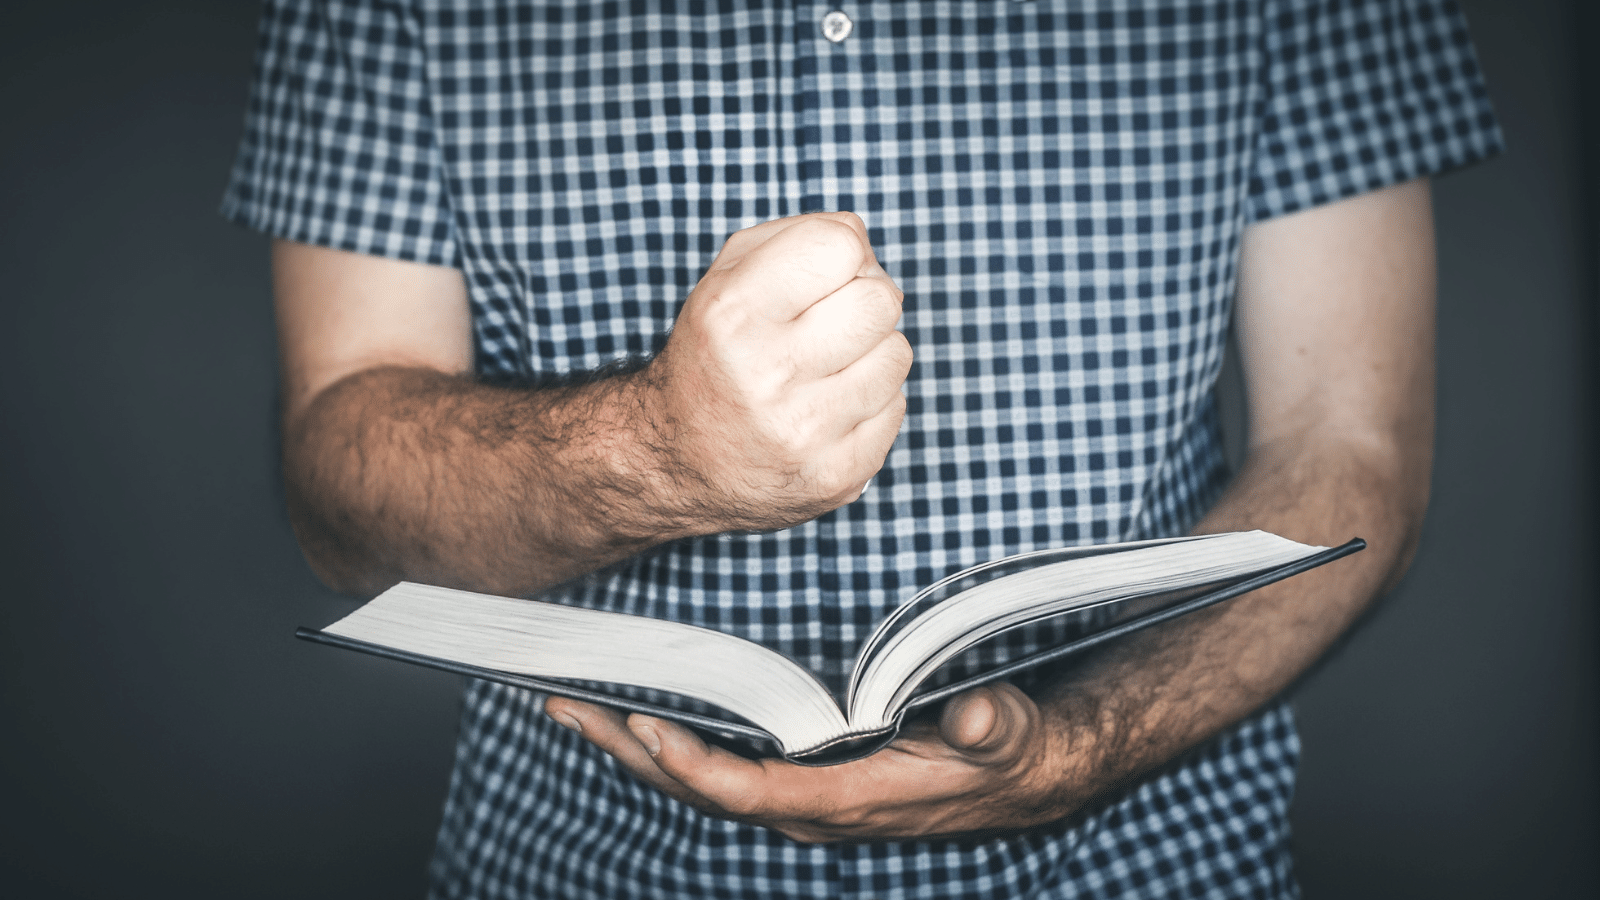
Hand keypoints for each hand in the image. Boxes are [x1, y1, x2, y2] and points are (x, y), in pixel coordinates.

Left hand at [544, 684, 1084, 842]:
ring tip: (571, 703)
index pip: (753, 792)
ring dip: (632, 746)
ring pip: (699, 779)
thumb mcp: (1013, 736)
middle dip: (629, 750)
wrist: (1022, 777)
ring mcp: (800, 795)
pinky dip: (668, 743)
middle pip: (700, 789)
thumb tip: (980, 719)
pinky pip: (717, 767)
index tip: (646, 726)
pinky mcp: (799, 778)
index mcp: (849, 798)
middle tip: (566, 702)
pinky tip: (632, 714)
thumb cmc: (1010, 752)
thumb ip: (996, 729)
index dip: (696, 766)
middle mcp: (811, 806)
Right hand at [639, 211, 911, 533]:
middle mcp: (766, 374)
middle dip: (862, 300)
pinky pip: (896, 408)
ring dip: (870, 354)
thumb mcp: (725, 282)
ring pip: (897, 354)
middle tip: (831, 322)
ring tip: (827, 368)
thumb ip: (794, 238)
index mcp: (732, 315)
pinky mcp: (834, 476)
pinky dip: (871, 403)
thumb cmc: (716, 355)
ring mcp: (803, 432)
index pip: (840, 246)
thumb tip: (863, 243)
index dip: (840, 252)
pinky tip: (829, 410)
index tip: (820, 275)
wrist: (677, 462)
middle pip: (880, 299)